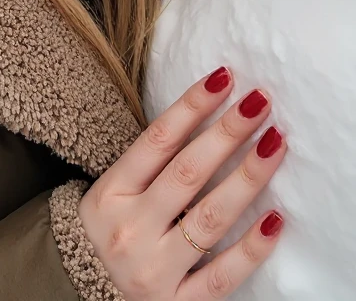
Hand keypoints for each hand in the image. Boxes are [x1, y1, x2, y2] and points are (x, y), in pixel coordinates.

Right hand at [78, 67, 286, 298]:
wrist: (80, 297)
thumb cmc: (112, 230)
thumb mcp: (117, 191)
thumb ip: (155, 161)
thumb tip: (211, 113)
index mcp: (112, 193)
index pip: (158, 140)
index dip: (193, 105)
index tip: (225, 77)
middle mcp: (130, 230)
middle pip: (188, 172)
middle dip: (228, 132)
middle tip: (261, 101)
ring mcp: (153, 270)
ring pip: (209, 218)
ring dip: (247, 177)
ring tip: (275, 144)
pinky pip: (220, 276)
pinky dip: (250, 249)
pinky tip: (275, 219)